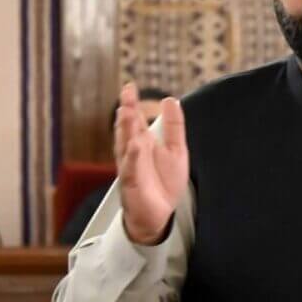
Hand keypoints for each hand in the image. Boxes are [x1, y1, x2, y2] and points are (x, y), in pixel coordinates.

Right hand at [114, 82, 187, 244]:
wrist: (160, 215)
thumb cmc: (163, 183)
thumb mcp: (176, 150)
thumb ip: (173, 126)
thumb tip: (170, 99)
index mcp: (143, 142)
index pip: (136, 119)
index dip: (132, 103)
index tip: (130, 86)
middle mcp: (133, 153)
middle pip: (128, 129)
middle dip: (127, 112)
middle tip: (126, 94)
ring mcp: (130, 168)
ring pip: (125, 146)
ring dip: (125, 129)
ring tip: (127, 112)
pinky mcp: (132, 185)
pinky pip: (130, 170)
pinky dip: (132, 158)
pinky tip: (135, 146)